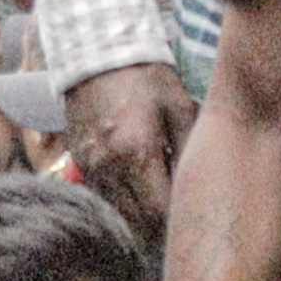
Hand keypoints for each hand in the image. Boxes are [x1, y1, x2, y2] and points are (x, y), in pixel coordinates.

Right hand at [63, 63, 192, 240]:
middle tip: (181, 218)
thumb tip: (202, 186)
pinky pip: (103, 196)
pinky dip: (122, 202)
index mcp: (137, 151)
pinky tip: (138, 191)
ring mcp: (89, 165)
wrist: (97, 54)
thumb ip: (191, 150)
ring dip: (140, 218)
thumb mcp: (181, 108)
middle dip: (160, 226)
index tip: (193, 216)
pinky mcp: (78, 161)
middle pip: (137, 221)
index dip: (177, 220)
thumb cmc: (146, 78)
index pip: (159, 211)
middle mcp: (108, 165)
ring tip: (161, 206)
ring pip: (118, 213)